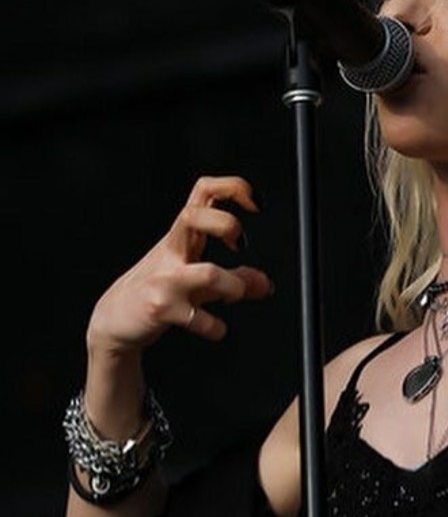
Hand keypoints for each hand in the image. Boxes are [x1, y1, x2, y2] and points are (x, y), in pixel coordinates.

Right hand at [86, 175, 271, 355]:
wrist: (114, 320)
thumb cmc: (154, 292)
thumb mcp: (197, 282)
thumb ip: (233, 279)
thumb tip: (264, 283)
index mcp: (181, 237)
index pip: (203, 193)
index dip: (232, 188)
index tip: (255, 204)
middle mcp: (172, 252)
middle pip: (193, 217)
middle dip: (225, 224)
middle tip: (239, 244)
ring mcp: (164, 279)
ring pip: (207, 273)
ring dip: (233, 286)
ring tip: (234, 295)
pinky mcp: (160, 308)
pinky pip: (197, 318)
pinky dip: (215, 328)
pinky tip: (215, 329)